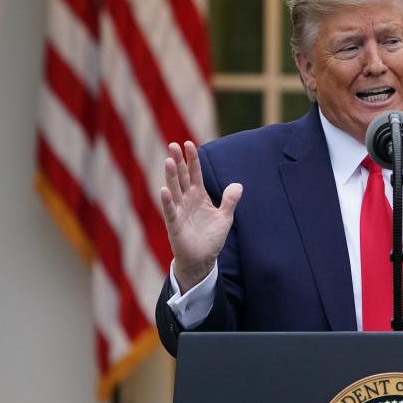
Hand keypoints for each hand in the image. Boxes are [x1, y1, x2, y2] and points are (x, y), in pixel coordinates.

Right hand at [159, 141, 242, 292]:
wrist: (202, 259)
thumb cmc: (211, 238)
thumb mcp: (225, 217)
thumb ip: (230, 200)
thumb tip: (238, 185)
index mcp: (199, 196)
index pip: (195, 174)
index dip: (192, 159)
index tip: (189, 144)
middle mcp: (187, 200)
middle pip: (182, 177)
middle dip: (178, 161)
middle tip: (173, 144)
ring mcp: (179, 211)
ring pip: (174, 190)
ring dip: (171, 176)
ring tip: (169, 161)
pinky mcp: (174, 225)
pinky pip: (170, 211)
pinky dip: (167, 201)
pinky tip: (164, 190)